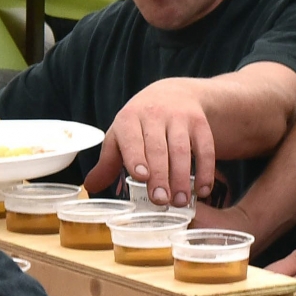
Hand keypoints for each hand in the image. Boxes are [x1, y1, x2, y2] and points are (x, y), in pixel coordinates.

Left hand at [83, 78, 215, 207]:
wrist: (174, 93)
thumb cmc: (141, 123)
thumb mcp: (121, 135)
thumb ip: (108, 162)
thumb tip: (90, 188)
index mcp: (129, 118)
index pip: (131, 138)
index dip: (136, 156)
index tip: (140, 176)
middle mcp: (154, 114)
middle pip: (158, 148)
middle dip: (160, 175)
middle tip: (160, 200)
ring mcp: (179, 117)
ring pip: (182, 149)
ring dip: (182, 177)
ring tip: (180, 202)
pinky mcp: (200, 123)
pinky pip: (205, 147)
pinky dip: (206, 170)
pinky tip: (203, 190)